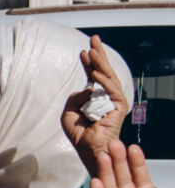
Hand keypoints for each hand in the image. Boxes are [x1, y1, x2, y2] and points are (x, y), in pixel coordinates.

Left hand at [62, 34, 132, 175]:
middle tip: (94, 38)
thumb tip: (87, 87)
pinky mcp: (119, 107)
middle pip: (103, 71)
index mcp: (95, 97)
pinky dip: (103, 81)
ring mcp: (114, 101)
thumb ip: (74, 98)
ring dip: (100, 62)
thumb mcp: (68, 113)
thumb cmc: (79, 134)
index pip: (93, 75)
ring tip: (92, 50)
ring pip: (108, 77)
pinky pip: (111, 91)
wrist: (88, 150)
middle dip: (98, 54)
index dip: (89, 62)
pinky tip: (95, 73)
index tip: (83, 50)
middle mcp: (106, 96)